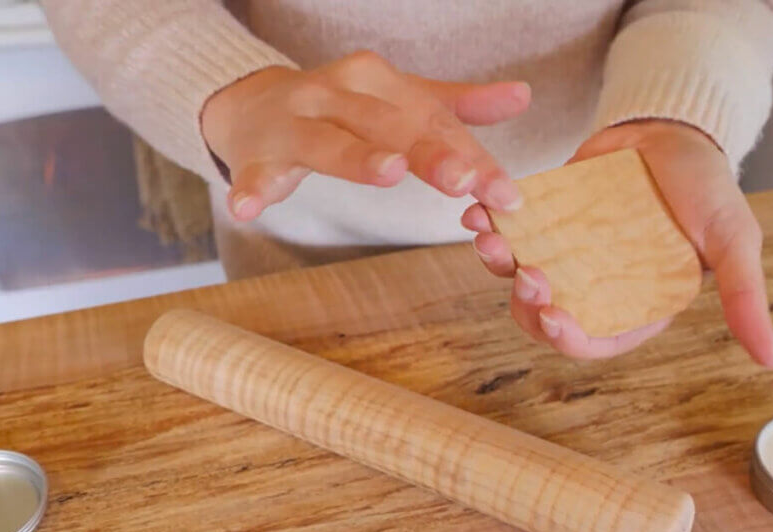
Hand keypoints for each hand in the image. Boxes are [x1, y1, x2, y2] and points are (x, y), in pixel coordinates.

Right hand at [201, 51, 529, 220]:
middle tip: (463, 180)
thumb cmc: (341, 109)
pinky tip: (249, 209)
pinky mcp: (257, 155)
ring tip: (389, 173)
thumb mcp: (399, 101)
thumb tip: (522, 96)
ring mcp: (293, 123)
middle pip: (387, 125)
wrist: (253, 102)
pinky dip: (252, 189)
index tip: (506, 193)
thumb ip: (458, 106)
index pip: (431, 121)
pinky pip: (255, 173)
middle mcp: (336, 94)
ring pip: (328, 141)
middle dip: (427, 153)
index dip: (471, 156)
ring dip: (357, 158)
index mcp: (376, 82)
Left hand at [461, 120, 772, 366]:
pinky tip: (479, 217)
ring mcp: (567, 253)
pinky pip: (513, 235)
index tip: (553, 321)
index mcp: (638, 304)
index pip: (598, 340)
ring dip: (500, 268)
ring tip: (492, 243)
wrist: (672, 128)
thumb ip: (745, 299)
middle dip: (528, 308)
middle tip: (526, 277)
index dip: (571, 341)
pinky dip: (491, 229)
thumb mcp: (732, 241)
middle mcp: (597, 286)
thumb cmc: (708, 187)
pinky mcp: (545, 221)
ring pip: (521, 278)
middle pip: (549, 317)